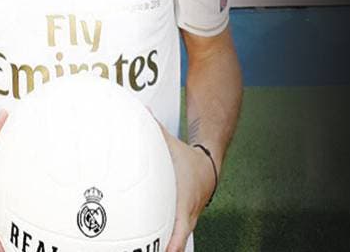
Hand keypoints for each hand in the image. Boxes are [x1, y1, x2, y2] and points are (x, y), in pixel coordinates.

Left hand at [159, 124, 216, 251]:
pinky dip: (166, 245)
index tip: (168, 251)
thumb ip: (155, 129)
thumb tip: (141, 112)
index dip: (175, 241)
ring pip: (176, 241)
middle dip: (167, 249)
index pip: (181, 226)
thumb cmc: (187, 160)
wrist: (208, 167)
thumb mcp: (172, 145)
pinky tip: (154, 250)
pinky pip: (175, 237)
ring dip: (165, 248)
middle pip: (177, 240)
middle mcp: (187, 214)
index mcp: (184, 200)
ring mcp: (187, 221)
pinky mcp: (183, 223)